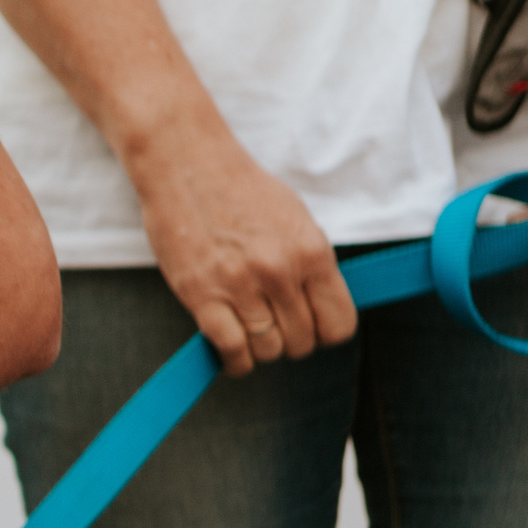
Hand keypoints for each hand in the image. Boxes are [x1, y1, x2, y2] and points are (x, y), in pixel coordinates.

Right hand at [133, 129, 354, 374]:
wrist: (188, 166)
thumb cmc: (239, 190)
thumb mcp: (294, 220)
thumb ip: (310, 263)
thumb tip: (318, 303)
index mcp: (312, 252)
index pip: (338, 323)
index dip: (325, 333)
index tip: (311, 328)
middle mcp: (281, 272)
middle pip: (301, 342)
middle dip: (290, 342)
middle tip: (275, 328)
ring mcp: (241, 286)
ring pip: (267, 349)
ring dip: (260, 350)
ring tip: (250, 334)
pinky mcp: (202, 296)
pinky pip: (230, 349)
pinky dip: (235, 361)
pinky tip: (233, 354)